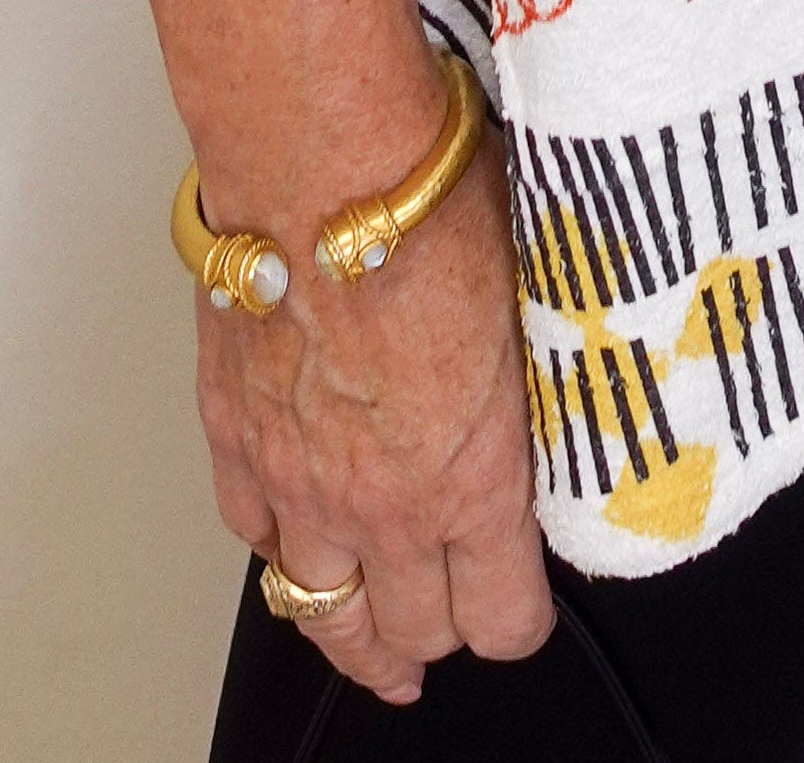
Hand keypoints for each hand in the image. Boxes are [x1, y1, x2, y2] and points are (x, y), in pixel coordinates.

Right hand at [197, 119, 553, 706]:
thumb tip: (569, 378)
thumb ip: (537, 379)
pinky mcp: (233, 436)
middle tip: (450, 629)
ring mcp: (297, 479)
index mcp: (473, 479)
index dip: (519, 622)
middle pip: (410, 630)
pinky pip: (252, 533)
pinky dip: (277, 548)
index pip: (502, 615)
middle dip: (439, 636)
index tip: (524, 610)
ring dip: (351, 632)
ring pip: (321, 608)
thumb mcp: (533, 299)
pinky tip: (295, 545)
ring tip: (370, 645)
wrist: (324, 159)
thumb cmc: (433, 204)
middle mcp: (382, 502)